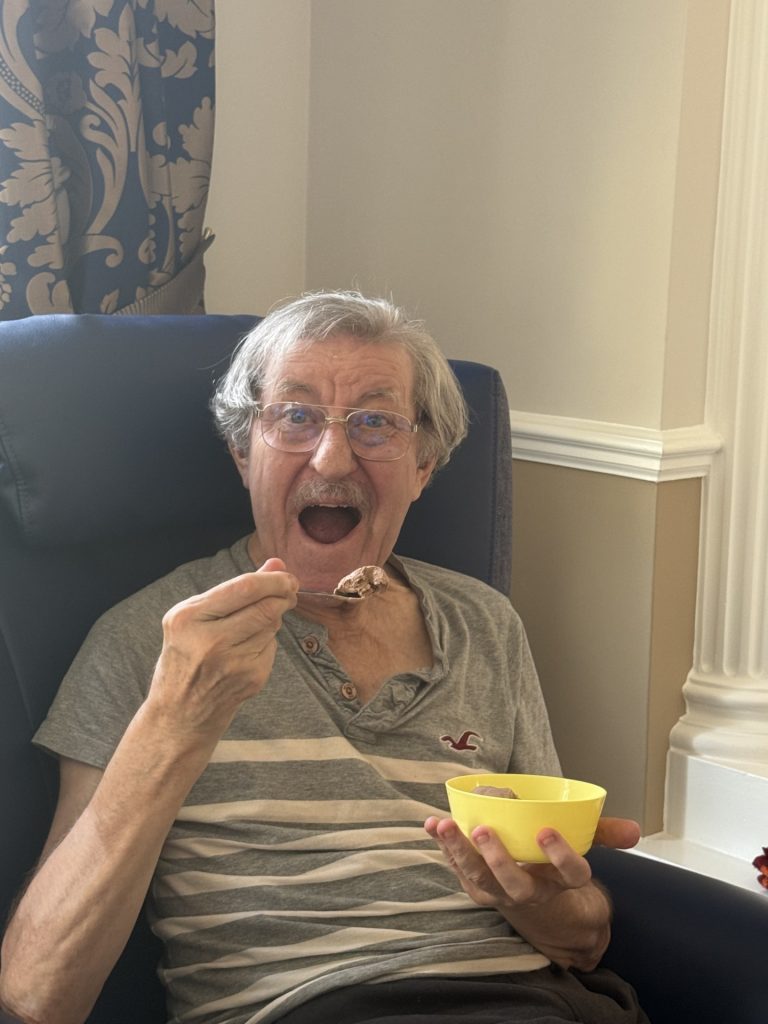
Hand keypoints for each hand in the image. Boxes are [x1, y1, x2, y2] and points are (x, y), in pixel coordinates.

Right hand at [147, 557, 297, 739]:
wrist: (179, 713)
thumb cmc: (186, 655)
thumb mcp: (194, 616)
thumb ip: (234, 588)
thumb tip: (277, 564)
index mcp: (188, 618)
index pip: (244, 588)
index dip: (273, 579)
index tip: (287, 576)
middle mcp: (209, 641)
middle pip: (266, 607)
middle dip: (284, 594)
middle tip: (290, 590)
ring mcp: (232, 663)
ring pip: (272, 626)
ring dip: (273, 618)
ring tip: (253, 624)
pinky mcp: (251, 679)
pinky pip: (271, 647)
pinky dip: (266, 642)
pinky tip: (246, 651)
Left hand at [423, 813, 639, 911]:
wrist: (541, 909)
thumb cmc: (557, 867)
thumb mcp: (584, 849)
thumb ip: (603, 835)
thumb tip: (635, 831)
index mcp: (561, 882)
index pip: (568, 874)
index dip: (559, 855)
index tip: (546, 832)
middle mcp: (531, 893)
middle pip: (515, 884)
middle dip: (498, 859)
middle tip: (484, 830)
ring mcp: (502, 894)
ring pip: (480, 881)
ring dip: (459, 853)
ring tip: (444, 826)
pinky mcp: (479, 891)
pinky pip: (460, 873)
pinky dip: (444, 850)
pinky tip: (431, 826)